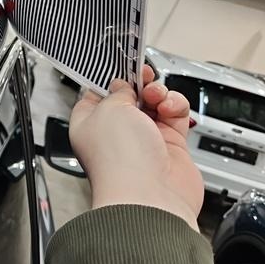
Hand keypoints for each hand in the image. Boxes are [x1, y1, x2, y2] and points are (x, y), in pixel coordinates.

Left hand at [68, 65, 203, 229]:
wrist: (149, 196)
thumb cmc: (118, 160)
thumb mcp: (108, 109)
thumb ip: (118, 92)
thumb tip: (124, 86)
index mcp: (89, 124)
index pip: (97, 94)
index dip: (110, 79)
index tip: (121, 66)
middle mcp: (115, 133)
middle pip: (129, 96)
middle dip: (138, 83)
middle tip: (143, 77)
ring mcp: (143, 139)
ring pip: (154, 103)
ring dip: (158, 93)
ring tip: (157, 97)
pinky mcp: (169, 145)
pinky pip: (175, 115)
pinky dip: (175, 106)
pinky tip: (170, 109)